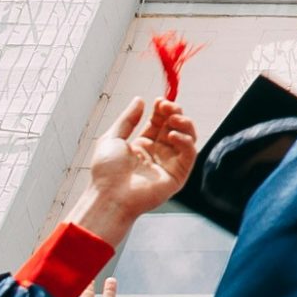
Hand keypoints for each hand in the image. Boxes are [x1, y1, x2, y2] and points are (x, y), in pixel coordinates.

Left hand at [73, 97, 197, 245]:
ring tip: (174, 118)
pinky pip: (190, 153)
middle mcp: (158, 153)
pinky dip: (185, 141)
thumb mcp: (112, 138)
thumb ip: (128, 118)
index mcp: (142, 146)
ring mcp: (169, 163)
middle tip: (169, 106)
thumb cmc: (106, 172)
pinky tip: (173, 135)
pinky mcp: (178, 174)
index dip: (162, 110)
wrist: (110, 196)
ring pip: (187, 138)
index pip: (159, 123)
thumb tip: (139, 100)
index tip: (160, 101)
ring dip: (184, 124)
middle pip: (175, 127)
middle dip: (175, 113)